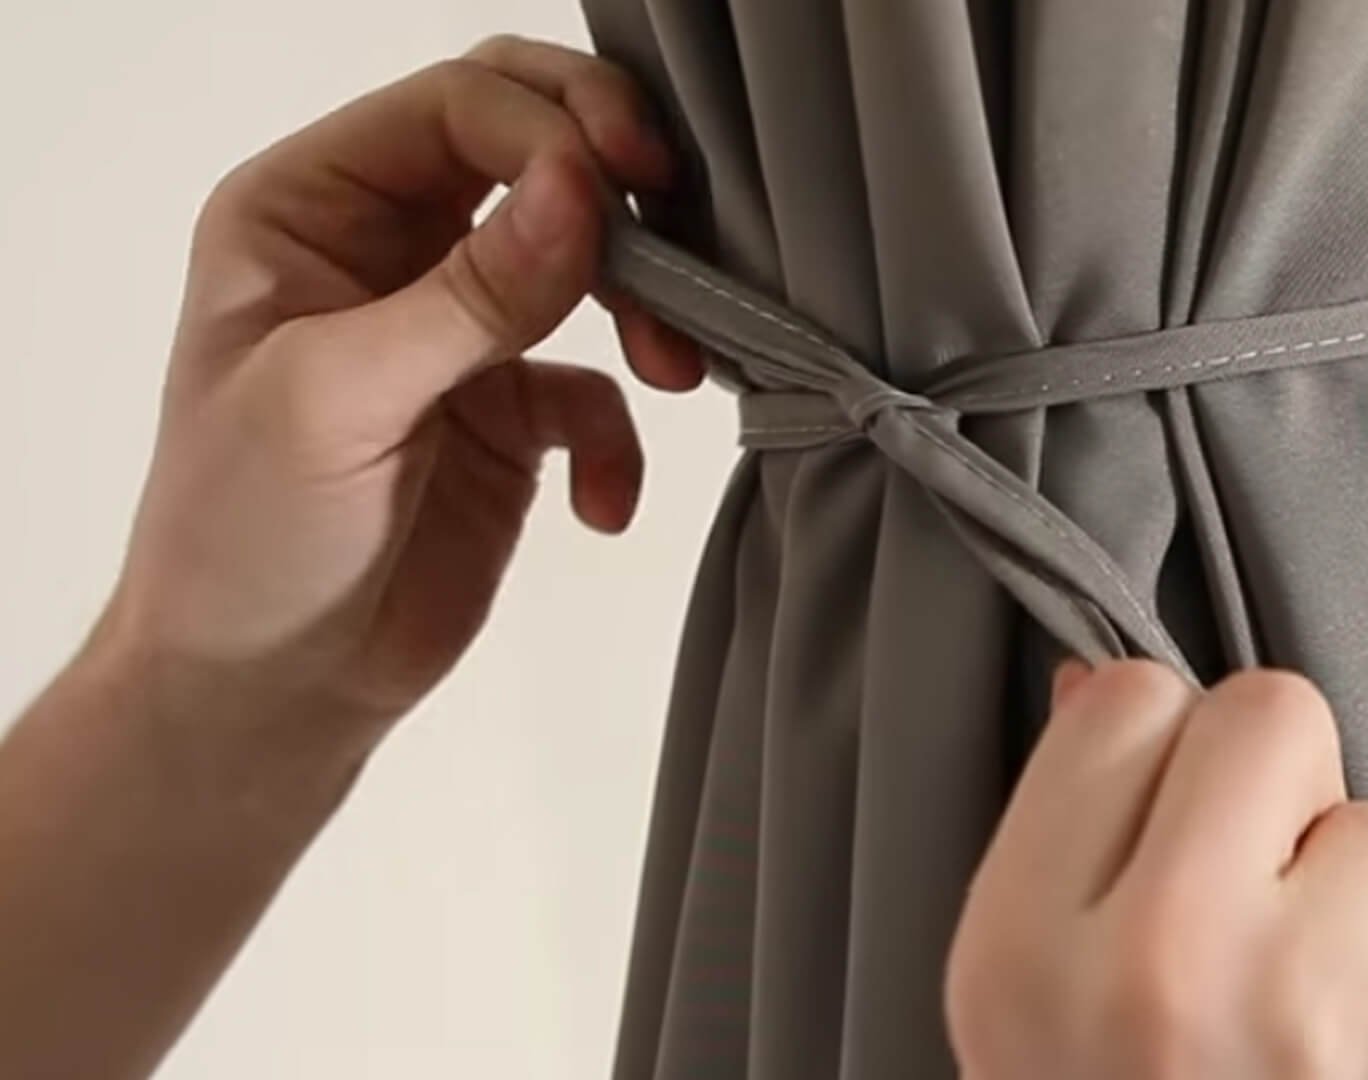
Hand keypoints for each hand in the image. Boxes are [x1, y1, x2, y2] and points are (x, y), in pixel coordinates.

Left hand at [97, 37, 698, 766]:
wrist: (268, 691)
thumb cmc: (246, 540)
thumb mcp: (337, 401)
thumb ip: (470, 295)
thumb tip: (584, 191)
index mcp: (310, 209)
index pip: (456, 109)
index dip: (551, 130)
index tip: (624, 189)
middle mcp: (387, 249)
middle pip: (532, 150)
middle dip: (613, 179)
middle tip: (677, 214)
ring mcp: (457, 329)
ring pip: (586, 258)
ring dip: (645, 302)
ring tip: (672, 369)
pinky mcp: (512, 414)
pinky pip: (600, 390)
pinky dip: (622, 441)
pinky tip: (602, 503)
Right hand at [946, 663, 1367, 1078]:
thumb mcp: (1022, 1019)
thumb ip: (1059, 852)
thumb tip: (1102, 687)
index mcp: (1021, 949)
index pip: (1126, 703)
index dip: (1160, 765)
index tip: (1164, 838)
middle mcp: (1154, 968)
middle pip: (1272, 714)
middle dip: (1280, 790)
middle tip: (1258, 898)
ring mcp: (1301, 1019)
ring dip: (1359, 920)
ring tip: (1305, 1032)